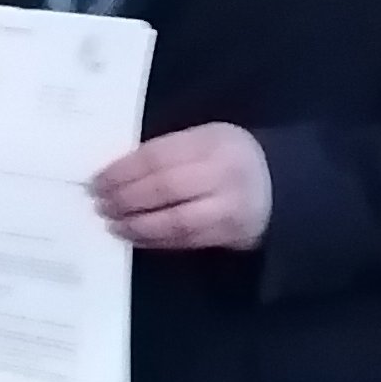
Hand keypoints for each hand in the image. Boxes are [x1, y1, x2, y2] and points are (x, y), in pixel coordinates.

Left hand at [91, 123, 270, 251]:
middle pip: (164, 188)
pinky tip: (134, 236)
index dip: (122, 171)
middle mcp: (222, 174)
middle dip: (125, 199)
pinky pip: (187, 241)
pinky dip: (155, 240)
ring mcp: (229, 207)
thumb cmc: (229, 157)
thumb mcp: (203, 140)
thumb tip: (116, 173)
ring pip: (175, 221)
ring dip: (137, 225)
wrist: (283, 185)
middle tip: (99, 204)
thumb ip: (167, 153)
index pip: (157, 157)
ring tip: (112, 223)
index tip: (97, 180)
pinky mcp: (232, 235)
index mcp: (211, 142)